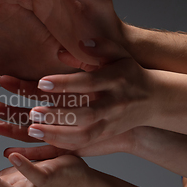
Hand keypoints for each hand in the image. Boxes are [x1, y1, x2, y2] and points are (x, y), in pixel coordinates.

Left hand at [26, 38, 156, 149]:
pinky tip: (42, 138)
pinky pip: (83, 143)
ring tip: (32, 130)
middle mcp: (114, 104)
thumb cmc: (129, 73)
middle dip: (59, 115)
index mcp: (115, 80)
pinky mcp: (105, 135)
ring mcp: (110, 123)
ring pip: (84, 134)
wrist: (154, 99)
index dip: (65, 83)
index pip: (88, 82)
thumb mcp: (119, 55)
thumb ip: (101, 47)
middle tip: (33, 112)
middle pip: (86, 114)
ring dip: (57, 134)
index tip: (42, 82)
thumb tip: (80, 43)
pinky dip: (63, 143)